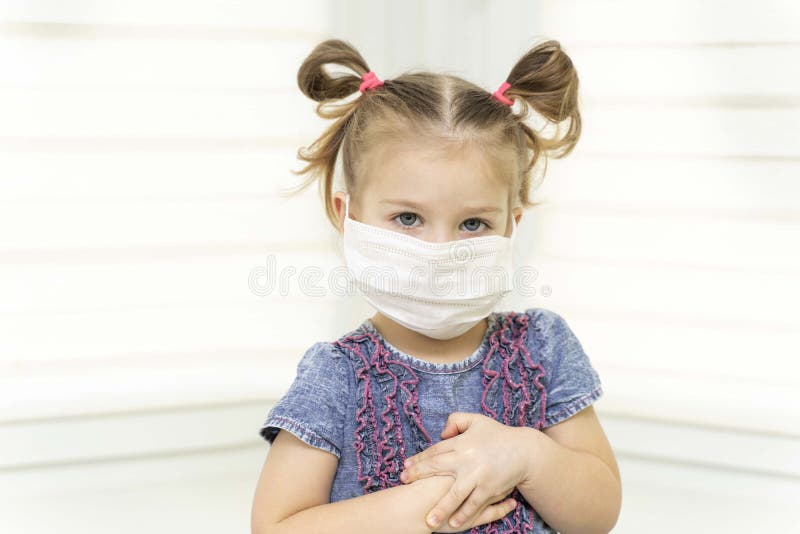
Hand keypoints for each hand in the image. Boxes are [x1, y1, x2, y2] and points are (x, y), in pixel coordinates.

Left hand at [399, 412, 533, 530]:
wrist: (524, 451)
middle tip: (404, 483)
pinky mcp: (489, 489)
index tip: (406, 467)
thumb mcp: (476, 420)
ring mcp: (478, 476)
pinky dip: (463, 515)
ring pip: (455, 495)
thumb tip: (441, 434)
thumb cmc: (498, 435)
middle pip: (437, 468)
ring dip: (441, 508)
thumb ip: (455, 421)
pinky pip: (473, 505)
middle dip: (418, 476)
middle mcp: (467, 459)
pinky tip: (453, 524)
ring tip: (429, 521)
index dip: (419, 460)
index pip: (435, 451)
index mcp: (462, 443)